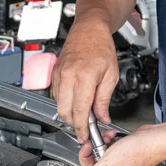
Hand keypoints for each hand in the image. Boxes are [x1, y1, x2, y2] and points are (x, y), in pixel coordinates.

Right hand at [52, 19, 118, 142]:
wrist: (88, 29)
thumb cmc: (101, 47)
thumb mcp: (111, 75)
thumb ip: (104, 99)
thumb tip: (102, 117)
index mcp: (84, 77)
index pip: (79, 112)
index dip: (82, 128)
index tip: (85, 136)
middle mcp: (67, 77)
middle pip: (64, 112)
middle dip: (74, 123)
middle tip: (85, 125)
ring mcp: (58, 76)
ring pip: (59, 106)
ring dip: (69, 112)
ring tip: (83, 109)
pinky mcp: (53, 75)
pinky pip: (56, 96)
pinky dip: (65, 102)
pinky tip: (75, 98)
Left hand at [62, 125, 165, 165]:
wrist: (156, 138)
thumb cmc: (139, 152)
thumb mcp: (108, 165)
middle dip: (89, 157)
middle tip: (90, 147)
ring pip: (98, 160)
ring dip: (98, 148)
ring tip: (104, 140)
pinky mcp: (122, 158)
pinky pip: (107, 153)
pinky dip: (106, 144)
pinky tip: (110, 138)